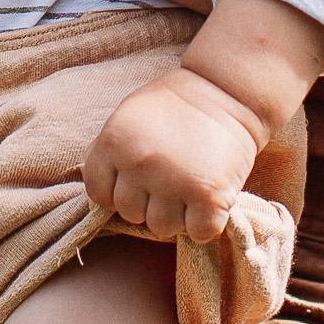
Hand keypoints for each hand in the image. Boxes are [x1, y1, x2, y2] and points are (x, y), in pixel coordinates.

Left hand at [83, 69, 264, 245]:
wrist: (227, 90)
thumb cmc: (175, 105)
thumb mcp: (128, 117)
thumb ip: (110, 152)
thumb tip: (96, 188)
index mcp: (114, 143)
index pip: (99, 195)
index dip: (118, 191)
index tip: (138, 181)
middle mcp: (139, 164)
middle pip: (131, 214)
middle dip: (149, 202)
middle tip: (171, 179)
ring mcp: (174, 182)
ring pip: (162, 228)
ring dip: (177, 215)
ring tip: (189, 188)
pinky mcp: (210, 196)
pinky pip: (198, 233)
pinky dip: (205, 224)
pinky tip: (208, 201)